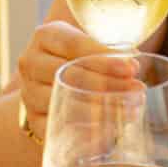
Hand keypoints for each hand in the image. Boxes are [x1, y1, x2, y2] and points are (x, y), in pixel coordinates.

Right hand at [15, 21, 129, 140]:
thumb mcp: (93, 44)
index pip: (73, 45)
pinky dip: (86, 130)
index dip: (104, 57)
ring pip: (65, 101)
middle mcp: (32, 63)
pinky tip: (110, 129)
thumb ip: (112, 48)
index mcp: (46, 36)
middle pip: (70, 74)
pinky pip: (58, 127)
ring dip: (102, 107)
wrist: (55, 80)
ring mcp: (29, 93)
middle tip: (137, 89)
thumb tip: (133, 62)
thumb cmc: (83, 57)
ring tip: (132, 109)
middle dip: (109, 83)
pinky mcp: (35, 120)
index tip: (132, 68)